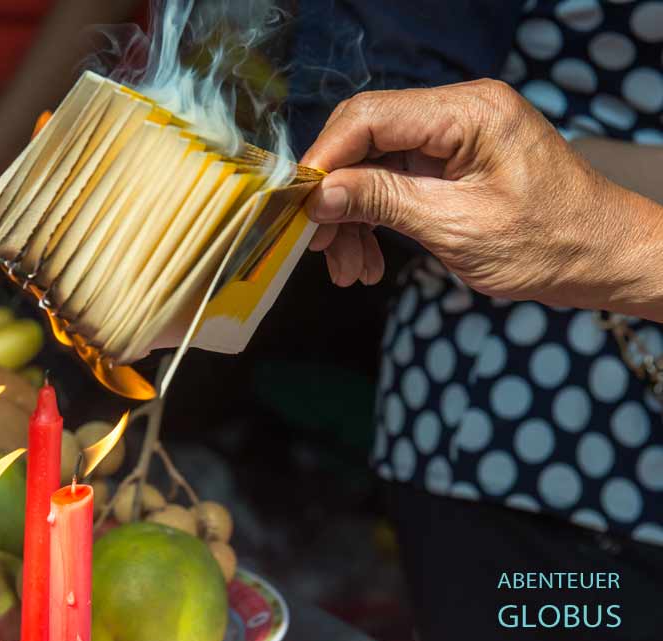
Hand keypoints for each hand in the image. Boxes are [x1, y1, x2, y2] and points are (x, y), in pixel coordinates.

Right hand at [301, 79, 662, 316]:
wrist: (602, 259)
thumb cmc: (549, 244)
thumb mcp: (456, 226)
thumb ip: (383, 201)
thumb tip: (319, 194)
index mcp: (468, 112)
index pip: (370, 116)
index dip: (325, 159)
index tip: (299, 205)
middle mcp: (458, 112)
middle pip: (365, 138)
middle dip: (336, 195)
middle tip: (319, 246)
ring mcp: (453, 136)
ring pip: (373, 165)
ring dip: (353, 216)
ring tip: (351, 269)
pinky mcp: (450, 161)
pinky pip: (393, 180)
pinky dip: (375, 219)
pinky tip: (369, 259)